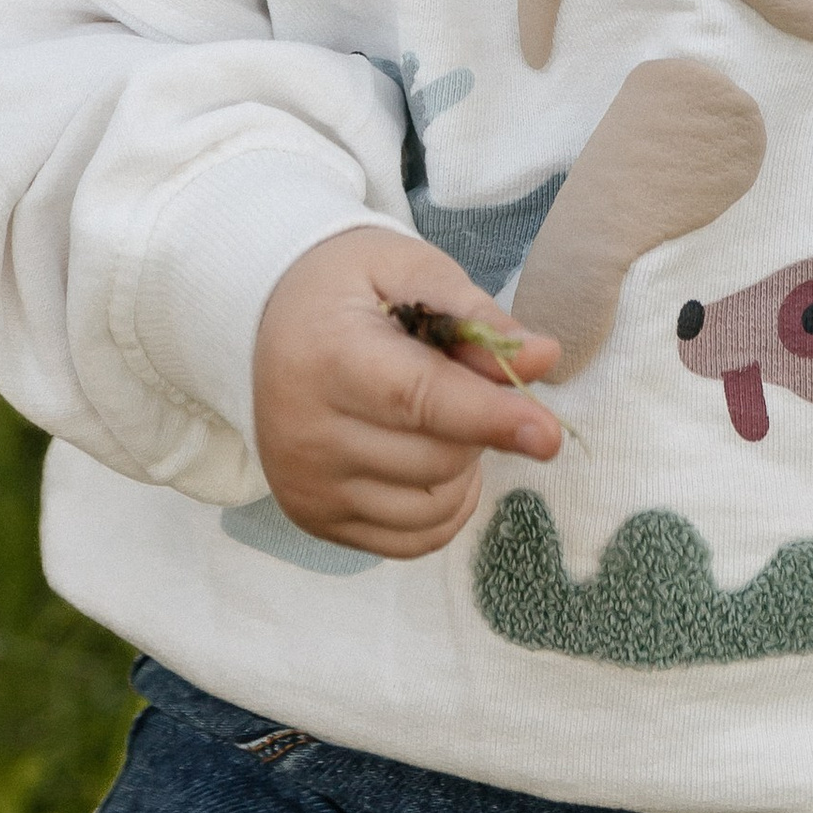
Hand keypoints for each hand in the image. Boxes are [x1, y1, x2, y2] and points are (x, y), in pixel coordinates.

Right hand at [251, 226, 561, 559]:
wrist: (263, 318)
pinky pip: (408, 541)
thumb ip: (476, 318)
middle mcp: (307, 432)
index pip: (421, 401)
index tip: (548, 434)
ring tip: (440, 418)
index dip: (490, 418)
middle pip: (436, 458)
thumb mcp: (410, 271)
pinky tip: (432, 461)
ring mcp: (306, 484)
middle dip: (478, 426)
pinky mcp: (312, 517)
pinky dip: (443, 507)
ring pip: (431, 506)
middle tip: (461, 381)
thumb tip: (541, 359)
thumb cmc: (347, 286)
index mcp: (330, 357)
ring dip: (463, 468)